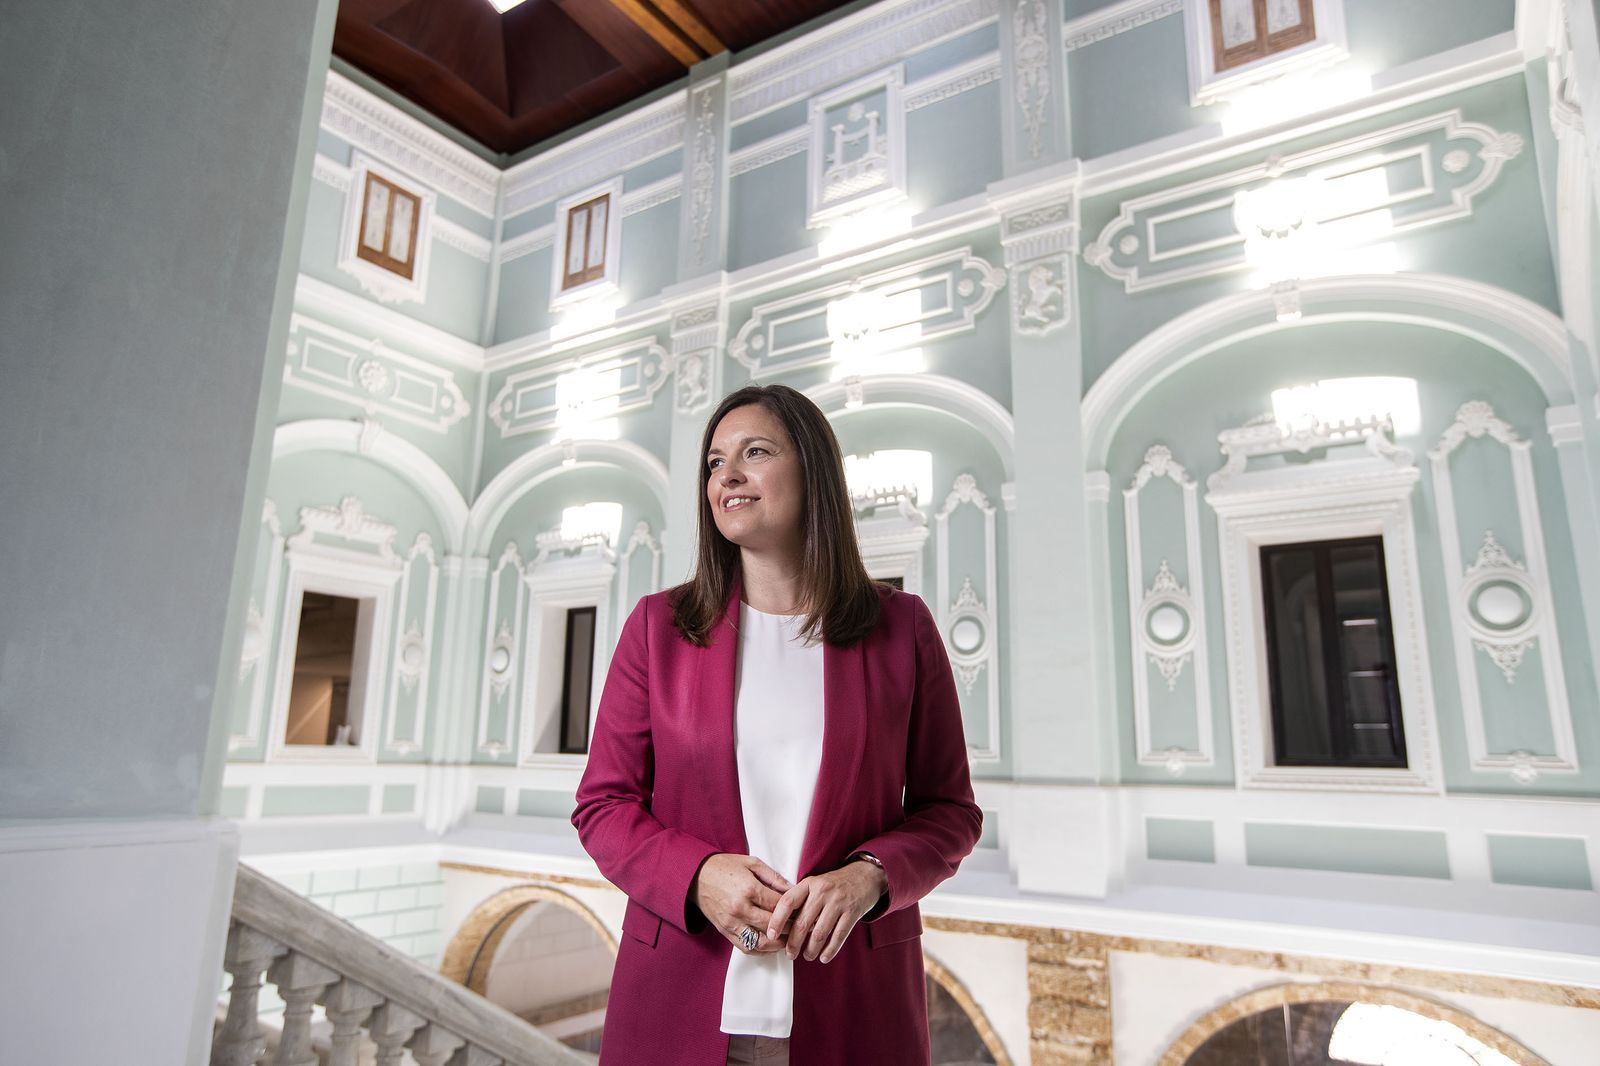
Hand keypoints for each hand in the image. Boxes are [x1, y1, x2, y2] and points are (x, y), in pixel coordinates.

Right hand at [689, 853, 792, 953]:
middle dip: (790, 928)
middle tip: (800, 926)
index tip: (802, 911)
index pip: (779, 906)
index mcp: (749, 889)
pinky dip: (760, 950)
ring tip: (788, 939)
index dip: (794, 910)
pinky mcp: (725, 931)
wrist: (696, 876)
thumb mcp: (751, 863)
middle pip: (773, 925)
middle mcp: (740, 908)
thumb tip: (793, 889)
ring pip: (761, 942)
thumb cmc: (724, 867)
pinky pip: (746, 947)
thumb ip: (774, 877)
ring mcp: (732, 922)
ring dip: (777, 944)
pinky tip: (770, 945)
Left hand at [765, 859, 887, 963]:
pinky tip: (824, 957)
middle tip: (789, 954)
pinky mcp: (853, 912)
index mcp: (809, 883)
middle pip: (802, 922)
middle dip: (793, 943)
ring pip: (819, 932)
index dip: (777, 920)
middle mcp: (823, 891)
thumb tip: (782, 925)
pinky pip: (839, 936)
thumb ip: (801, 900)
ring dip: (811, 949)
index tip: (771, 934)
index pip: (787, 902)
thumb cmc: (835, 884)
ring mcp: (839, 902)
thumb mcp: (815, 884)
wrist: (865, 875)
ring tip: (807, 956)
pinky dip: (830, 950)